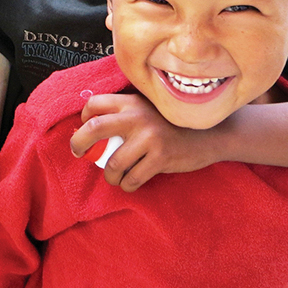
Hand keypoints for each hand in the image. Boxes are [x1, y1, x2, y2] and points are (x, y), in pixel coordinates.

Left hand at [69, 92, 214, 190]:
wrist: (209, 135)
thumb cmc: (171, 125)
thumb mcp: (147, 109)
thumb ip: (125, 113)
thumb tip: (88, 126)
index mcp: (131, 102)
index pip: (95, 103)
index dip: (83, 116)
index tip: (83, 128)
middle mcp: (137, 117)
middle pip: (94, 129)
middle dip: (78, 144)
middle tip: (78, 153)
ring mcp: (149, 138)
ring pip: (113, 164)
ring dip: (109, 176)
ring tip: (114, 177)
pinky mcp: (160, 157)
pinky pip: (132, 178)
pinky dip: (127, 185)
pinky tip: (130, 183)